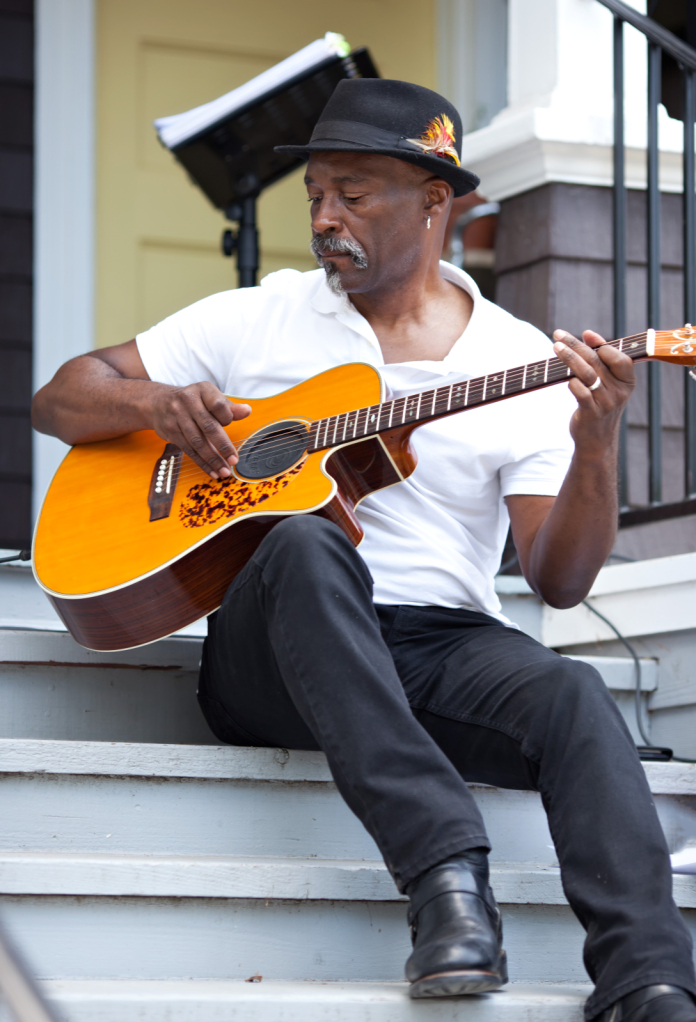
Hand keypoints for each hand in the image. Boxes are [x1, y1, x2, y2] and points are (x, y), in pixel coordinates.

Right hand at [150, 381, 250, 478]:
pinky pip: (189, 450)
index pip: (218, 404)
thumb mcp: (210, 397)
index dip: (227, 417)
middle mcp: (187, 401)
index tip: (230, 424)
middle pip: (208, 426)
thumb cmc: (193, 401)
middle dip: (223, 446)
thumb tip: (247, 411)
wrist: (157, 402)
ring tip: (224, 471)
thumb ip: (229, 407)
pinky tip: (212, 471)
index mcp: (202, 390)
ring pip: (197, 442)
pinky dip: (202, 463)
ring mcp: (177, 416)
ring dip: (213, 459)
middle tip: (234, 460)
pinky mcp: (171, 431)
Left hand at [552, 329, 634, 458]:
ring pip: (587, 374)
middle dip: (576, 345)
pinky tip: (565, 378)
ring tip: (555, 347)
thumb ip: (600, 358)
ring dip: (570, 358)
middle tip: (558, 334)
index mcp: (627, 382)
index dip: (602, 345)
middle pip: (597, 361)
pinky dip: (571, 383)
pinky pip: (580, 392)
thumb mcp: (607, 383)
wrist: (597, 441)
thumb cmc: (599, 405)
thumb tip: (588, 334)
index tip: (585, 335)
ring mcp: (606, 403)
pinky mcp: (591, 413)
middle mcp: (619, 392)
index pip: (619, 357)